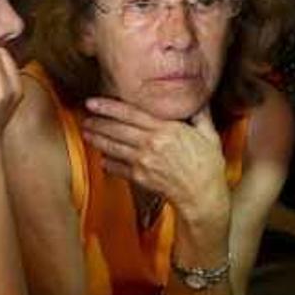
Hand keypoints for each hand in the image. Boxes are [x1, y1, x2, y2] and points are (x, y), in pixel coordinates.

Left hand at [82, 99, 228, 216]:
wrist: (203, 195)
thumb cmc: (208, 165)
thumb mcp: (209, 135)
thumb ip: (200, 115)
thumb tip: (199, 99)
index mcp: (166, 129)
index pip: (131, 113)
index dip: (109, 106)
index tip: (93, 102)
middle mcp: (151, 143)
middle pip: (116, 129)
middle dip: (97, 122)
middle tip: (85, 117)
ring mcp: (144, 161)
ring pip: (113, 147)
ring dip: (97, 139)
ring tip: (86, 133)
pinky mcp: (140, 178)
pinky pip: (118, 168)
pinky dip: (107, 162)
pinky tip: (101, 158)